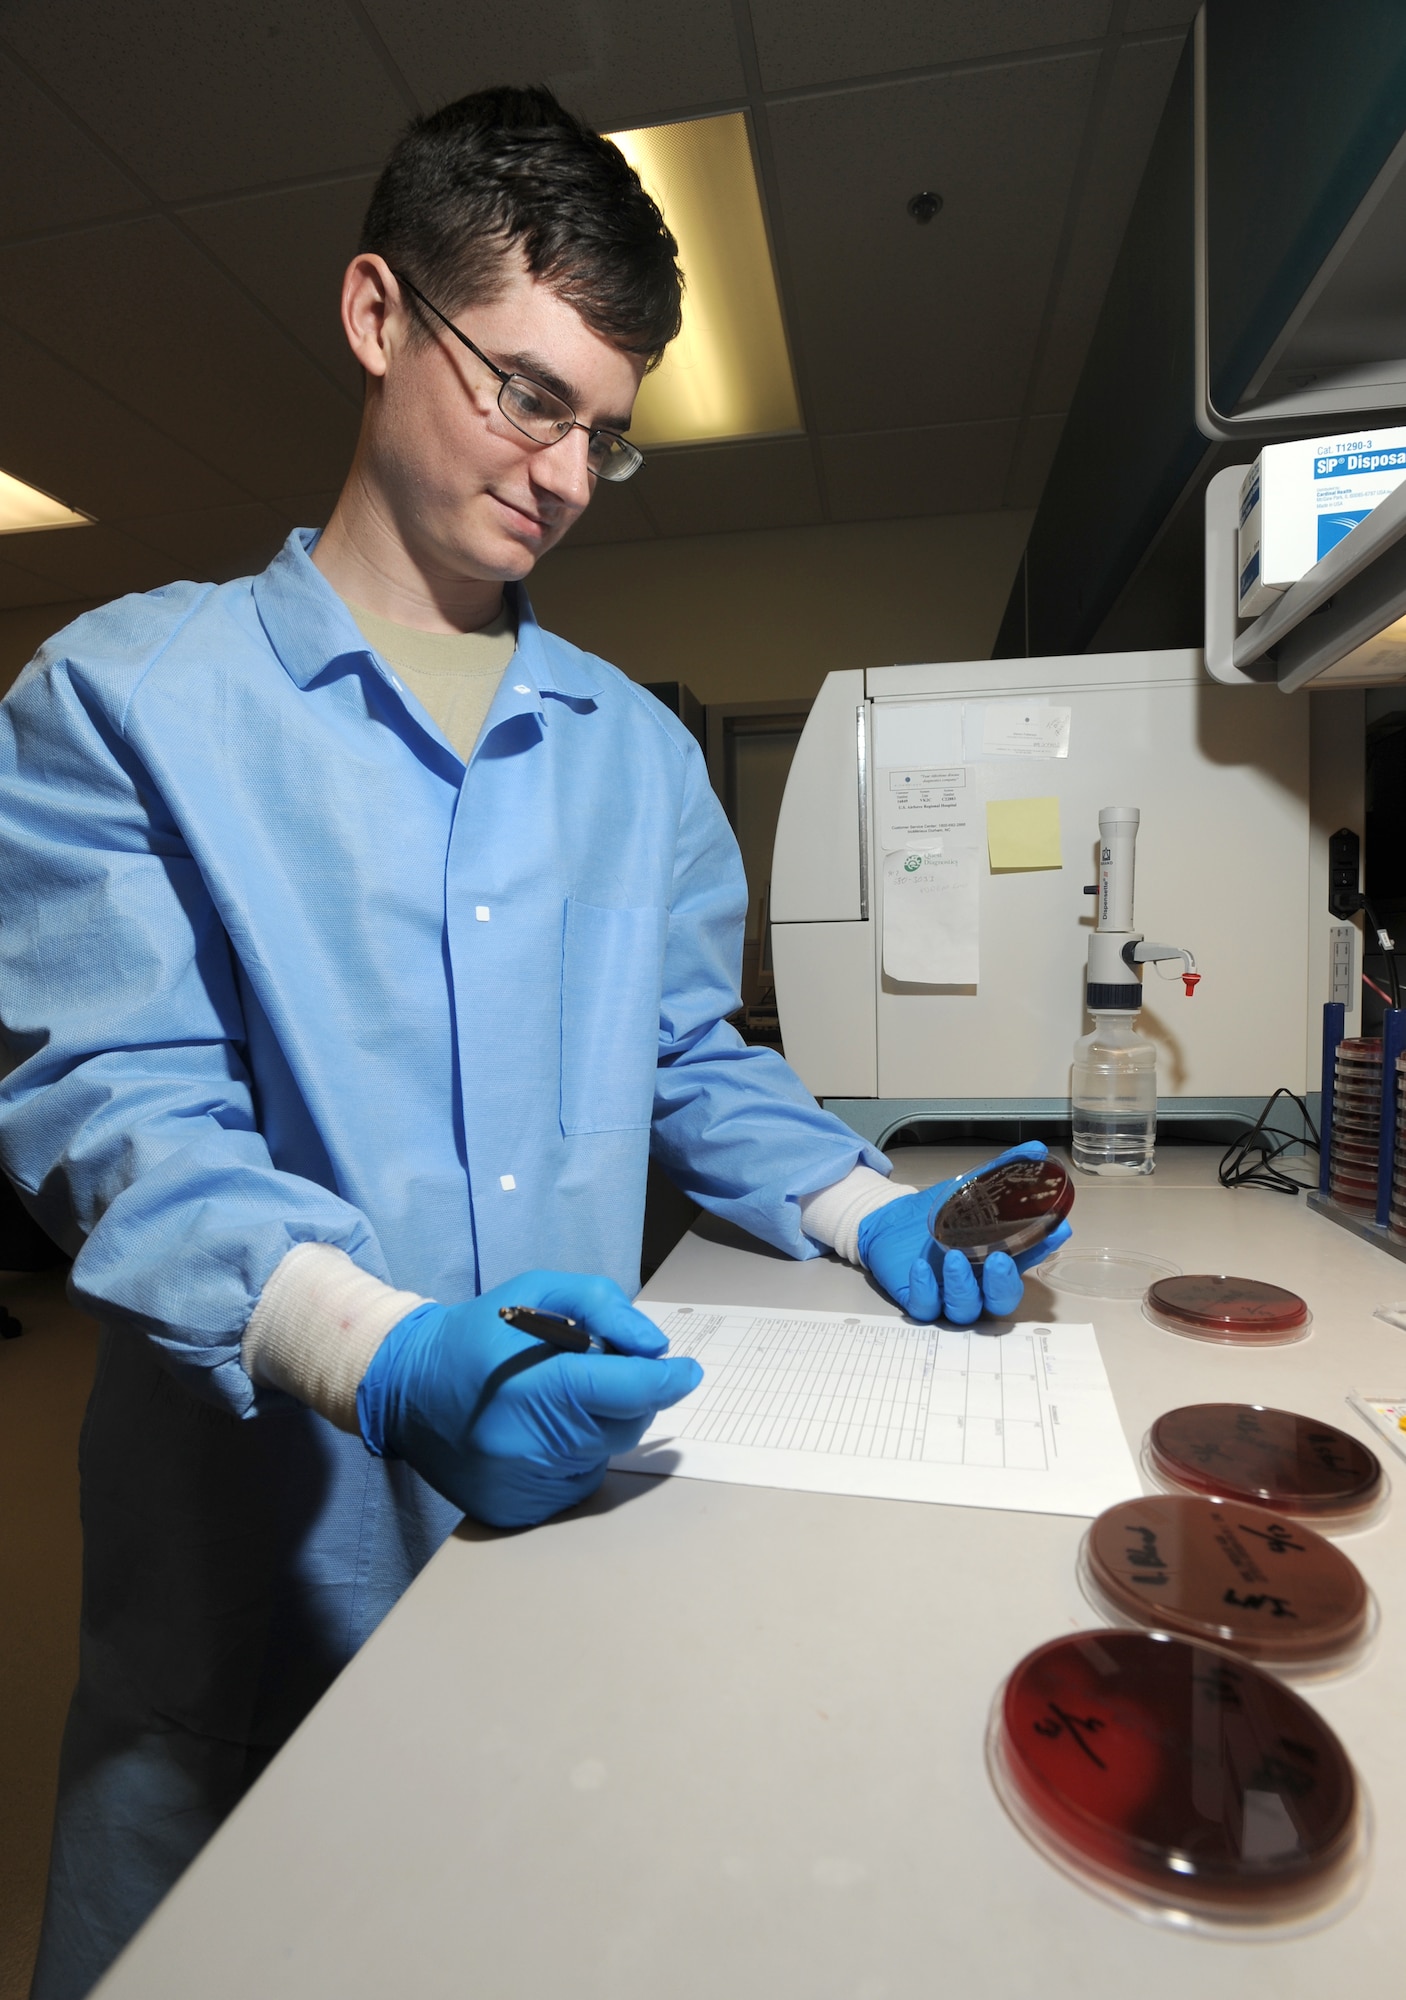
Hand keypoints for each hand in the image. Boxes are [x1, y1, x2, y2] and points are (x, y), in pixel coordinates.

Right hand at [356, 1271, 702, 1527]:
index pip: (624, 1391)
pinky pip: (577, 1482)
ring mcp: (523, 1487)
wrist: (406, 1389)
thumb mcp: (536, 1293)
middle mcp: (528, 1447)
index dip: (664, 1382)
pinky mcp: (517, 1513)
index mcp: (532, 1388)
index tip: (686, 1372)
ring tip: (555, 1400)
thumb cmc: (480, 1335)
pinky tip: (541, 1432)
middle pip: (623, 1425)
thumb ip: (602, 1307)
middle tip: (595, 1371)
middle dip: (627, 1396)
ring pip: (603, 1455)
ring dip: (598, 1426)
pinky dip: (575, 1455)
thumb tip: (654, 1349)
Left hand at [856, 1142, 1071, 1325]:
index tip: (1056, 1230)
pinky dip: (925, 1290)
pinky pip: (925, 1307)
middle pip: (1002, 1301)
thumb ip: (1003, 1170)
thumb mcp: (972, 1187)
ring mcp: (949, 1293)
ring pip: (966, 1309)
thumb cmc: (940, 1212)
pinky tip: (921, 1268)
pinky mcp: (919, 1297)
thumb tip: (1036, 1148)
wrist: (895, 1220)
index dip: (1042, 1247)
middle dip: (1004, 1285)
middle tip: (998, 1260)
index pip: (1027, 1258)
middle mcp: (979, 1282)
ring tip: (954, 1257)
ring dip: (964, 1287)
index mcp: (998, 1258)